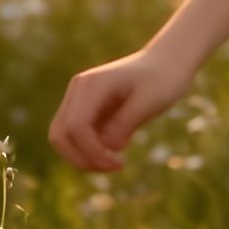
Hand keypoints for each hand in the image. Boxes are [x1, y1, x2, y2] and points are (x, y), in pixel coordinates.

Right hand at [47, 48, 193, 172]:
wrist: (168, 61)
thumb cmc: (163, 79)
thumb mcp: (150, 101)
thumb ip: (125, 123)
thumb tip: (105, 146)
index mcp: (91, 85)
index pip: (76, 127)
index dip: (92, 152)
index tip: (119, 164)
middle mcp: (78, 91)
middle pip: (60, 135)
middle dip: (82, 159)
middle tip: (115, 167)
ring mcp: (79, 100)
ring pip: (64, 139)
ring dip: (86, 157)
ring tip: (118, 159)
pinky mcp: (86, 109)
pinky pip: (79, 137)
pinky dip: (93, 149)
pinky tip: (122, 141)